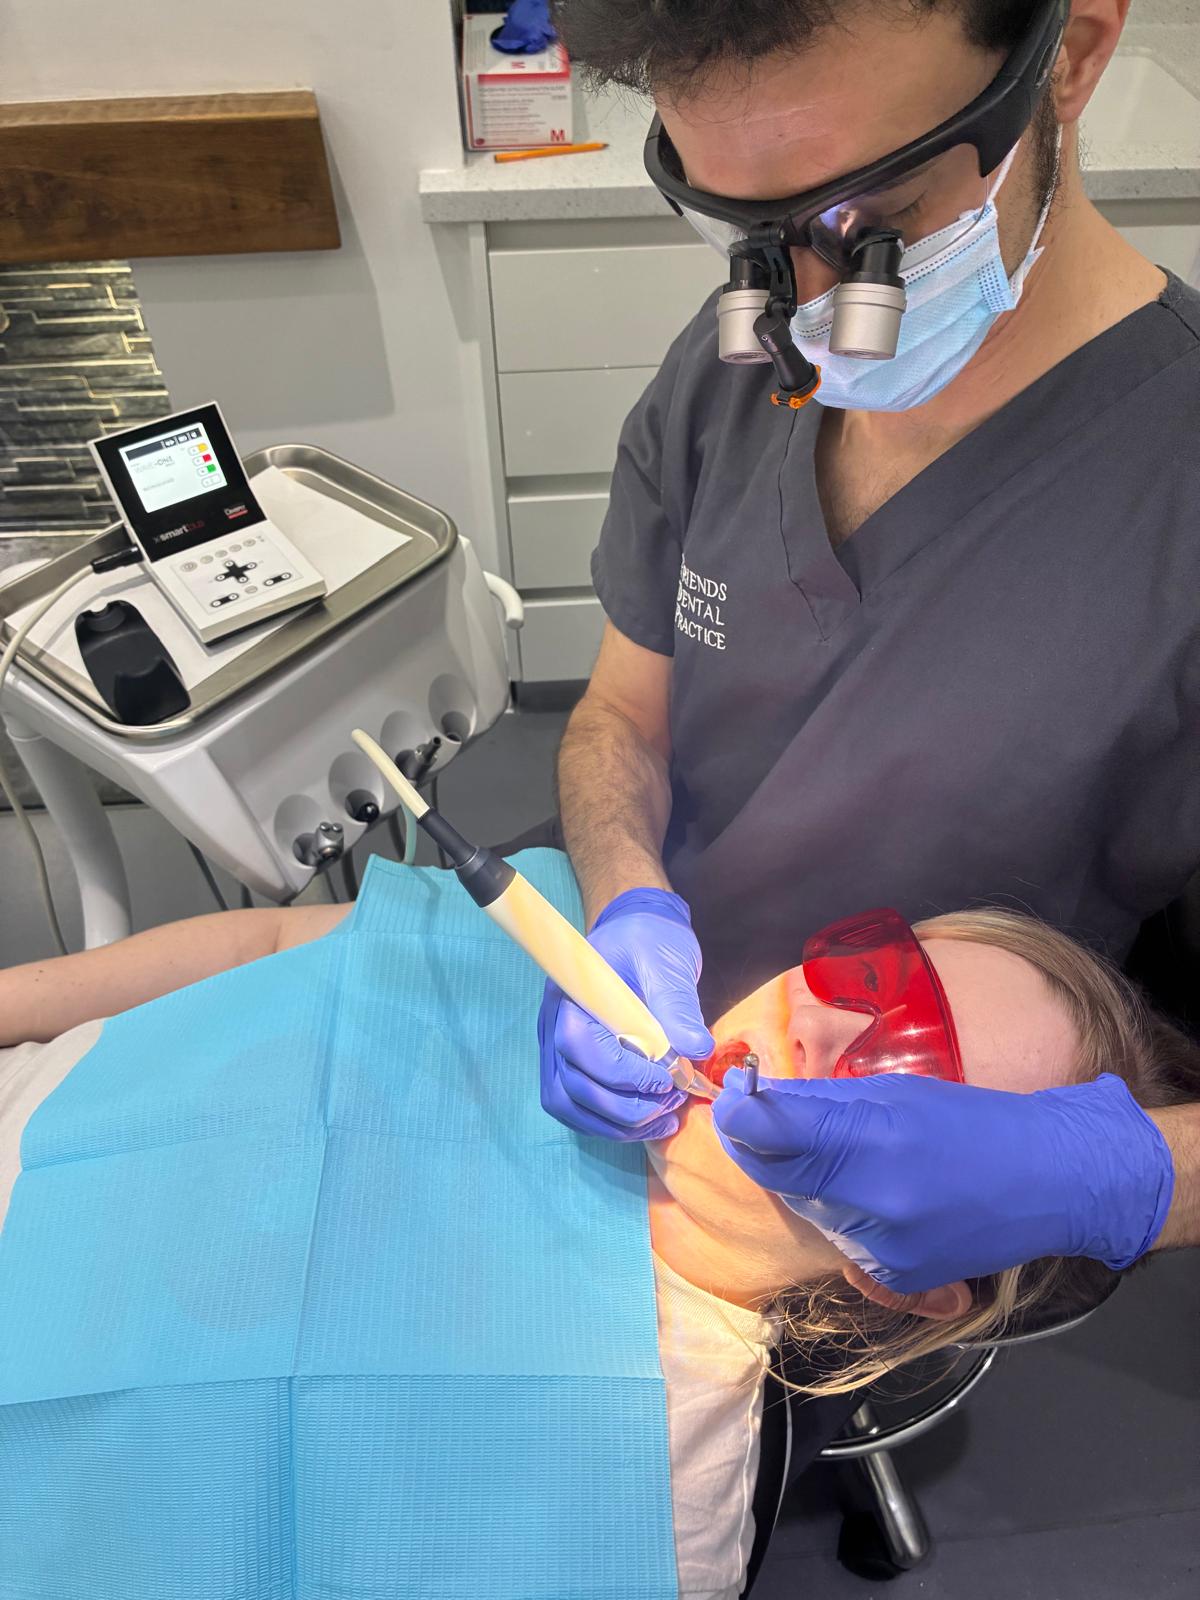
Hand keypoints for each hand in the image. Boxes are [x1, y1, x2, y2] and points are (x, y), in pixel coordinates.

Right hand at [538, 887, 714, 1139]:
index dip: (620, 1072)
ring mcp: (559, 1048)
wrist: (637, 932)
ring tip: (664, 1118)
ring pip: (570, 1105)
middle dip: (624, 1107)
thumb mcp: (667, 961)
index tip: (665, 1078)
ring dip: (616, 1124)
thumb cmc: (648, 939)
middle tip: (671, 1103)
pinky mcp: (573, 1065)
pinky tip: (650, 1120)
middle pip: (572, 1086)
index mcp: (572, 994)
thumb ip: (678, 1003)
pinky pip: (578, 1107)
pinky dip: (610, 1124)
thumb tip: (696, 1050)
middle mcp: (555, 1025)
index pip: (579, 1045)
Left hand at [712, 1069, 1174, 1292]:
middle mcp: (876, 1203)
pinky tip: (883, 1199)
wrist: (1052, 1180)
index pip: (776, 1136)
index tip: (730, 1100)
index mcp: (877, 1141)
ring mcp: (886, 1250)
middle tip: (778, 1120)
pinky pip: (843, 1246)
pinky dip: (847, 1219)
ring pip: (810, 1211)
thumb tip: (753, 1100)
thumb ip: (821, 1103)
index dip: (740, 1119)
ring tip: (860, 1160)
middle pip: (783, 1177)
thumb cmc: (973, 1122)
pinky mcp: (899, 1281)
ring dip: (813, 1184)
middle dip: (771, 1149)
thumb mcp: (897, 1093)